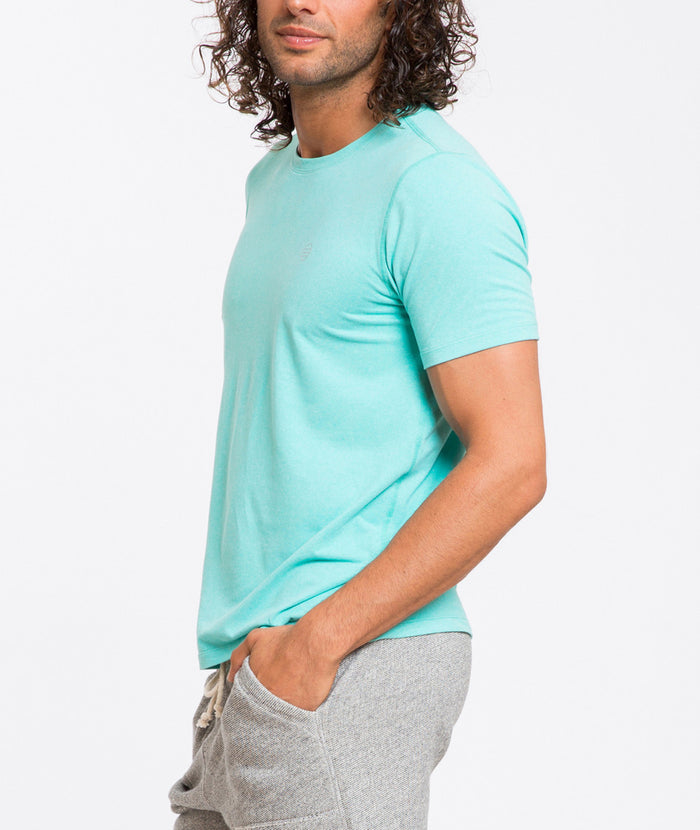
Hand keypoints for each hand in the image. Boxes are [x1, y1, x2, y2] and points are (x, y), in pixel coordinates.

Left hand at [227, 623, 341, 711]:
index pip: (247, 698)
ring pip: (280, 713)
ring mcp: (286, 708)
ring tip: (292, 691)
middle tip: (278, 689)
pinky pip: (300, 716)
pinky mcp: (305, 711)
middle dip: (268, 700)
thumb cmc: (286, 640)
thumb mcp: (255, 639)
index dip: (254, 693)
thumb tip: (231, 677)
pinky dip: (300, 709)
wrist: (315, 643)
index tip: (263, 687)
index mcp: (254, 685)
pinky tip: (304, 696)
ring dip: (284, 705)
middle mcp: (267, 700)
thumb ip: (238, 657)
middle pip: (263, 707)